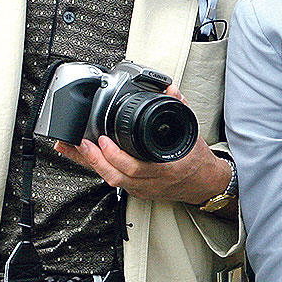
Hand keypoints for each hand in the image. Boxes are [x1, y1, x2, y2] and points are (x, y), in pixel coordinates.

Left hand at [55, 86, 231, 204]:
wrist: (204, 183)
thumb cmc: (197, 161)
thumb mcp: (191, 132)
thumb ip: (180, 108)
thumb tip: (170, 90)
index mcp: (166, 167)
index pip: (136, 167)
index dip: (116, 156)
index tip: (104, 139)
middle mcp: (152, 181)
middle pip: (117, 176)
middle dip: (96, 159)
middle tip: (84, 141)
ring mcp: (143, 188)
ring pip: (112, 180)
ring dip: (92, 164)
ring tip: (78, 147)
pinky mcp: (136, 190)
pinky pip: (113, 180)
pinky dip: (97, 168)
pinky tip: (83, 157)